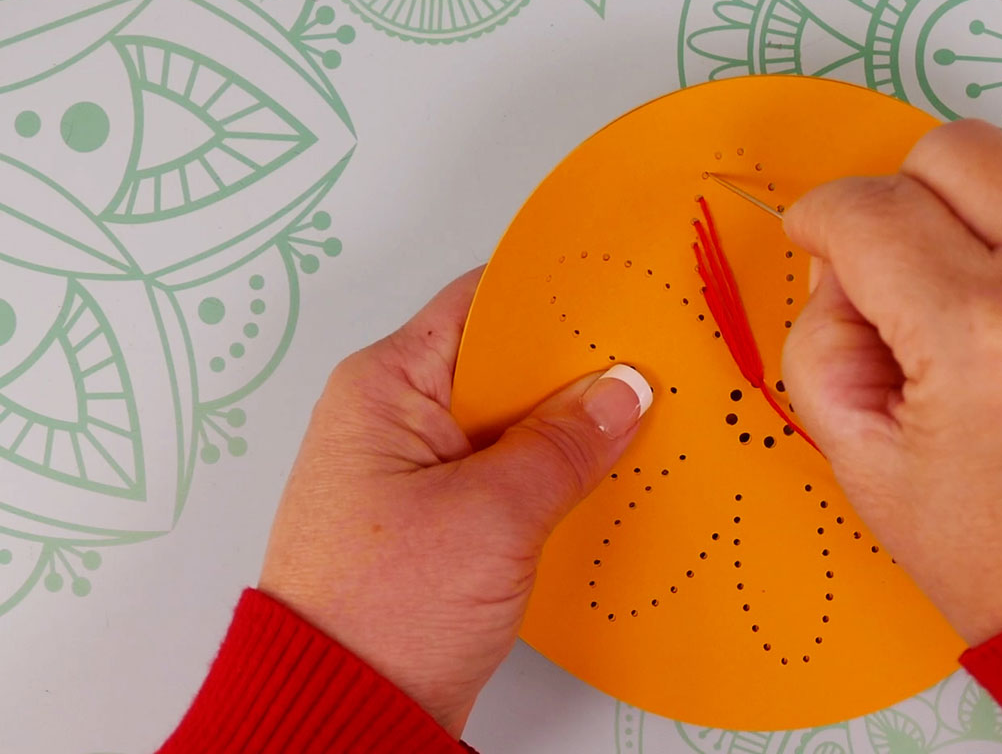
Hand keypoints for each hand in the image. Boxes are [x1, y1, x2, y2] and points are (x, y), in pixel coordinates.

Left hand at [258, 269, 651, 735]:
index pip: (481, 304)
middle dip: (574, 367)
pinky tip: (602, 479)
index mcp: (385, 388)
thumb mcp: (494, 516)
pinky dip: (552, 474)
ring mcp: (415, 472)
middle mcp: (393, 419)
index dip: (554, 296)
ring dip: (568, 427)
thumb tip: (621, 392)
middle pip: (501, 363)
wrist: (344, 717)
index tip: (623, 299)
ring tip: (640, 421)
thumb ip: (564, 445)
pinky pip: (505, 474)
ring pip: (509, 423)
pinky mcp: (437, 522)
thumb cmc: (380, 616)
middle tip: (649, 365)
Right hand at [781, 119, 1001, 645]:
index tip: (813, 239)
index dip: (818, 219)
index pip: (866, 211)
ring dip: (966, 181)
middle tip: (889, 270)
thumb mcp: (868, 468)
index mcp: (974, 332)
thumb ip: (821, 344)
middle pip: (942, 154)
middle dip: (891, 200)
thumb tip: (841, 267)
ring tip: (958, 255)